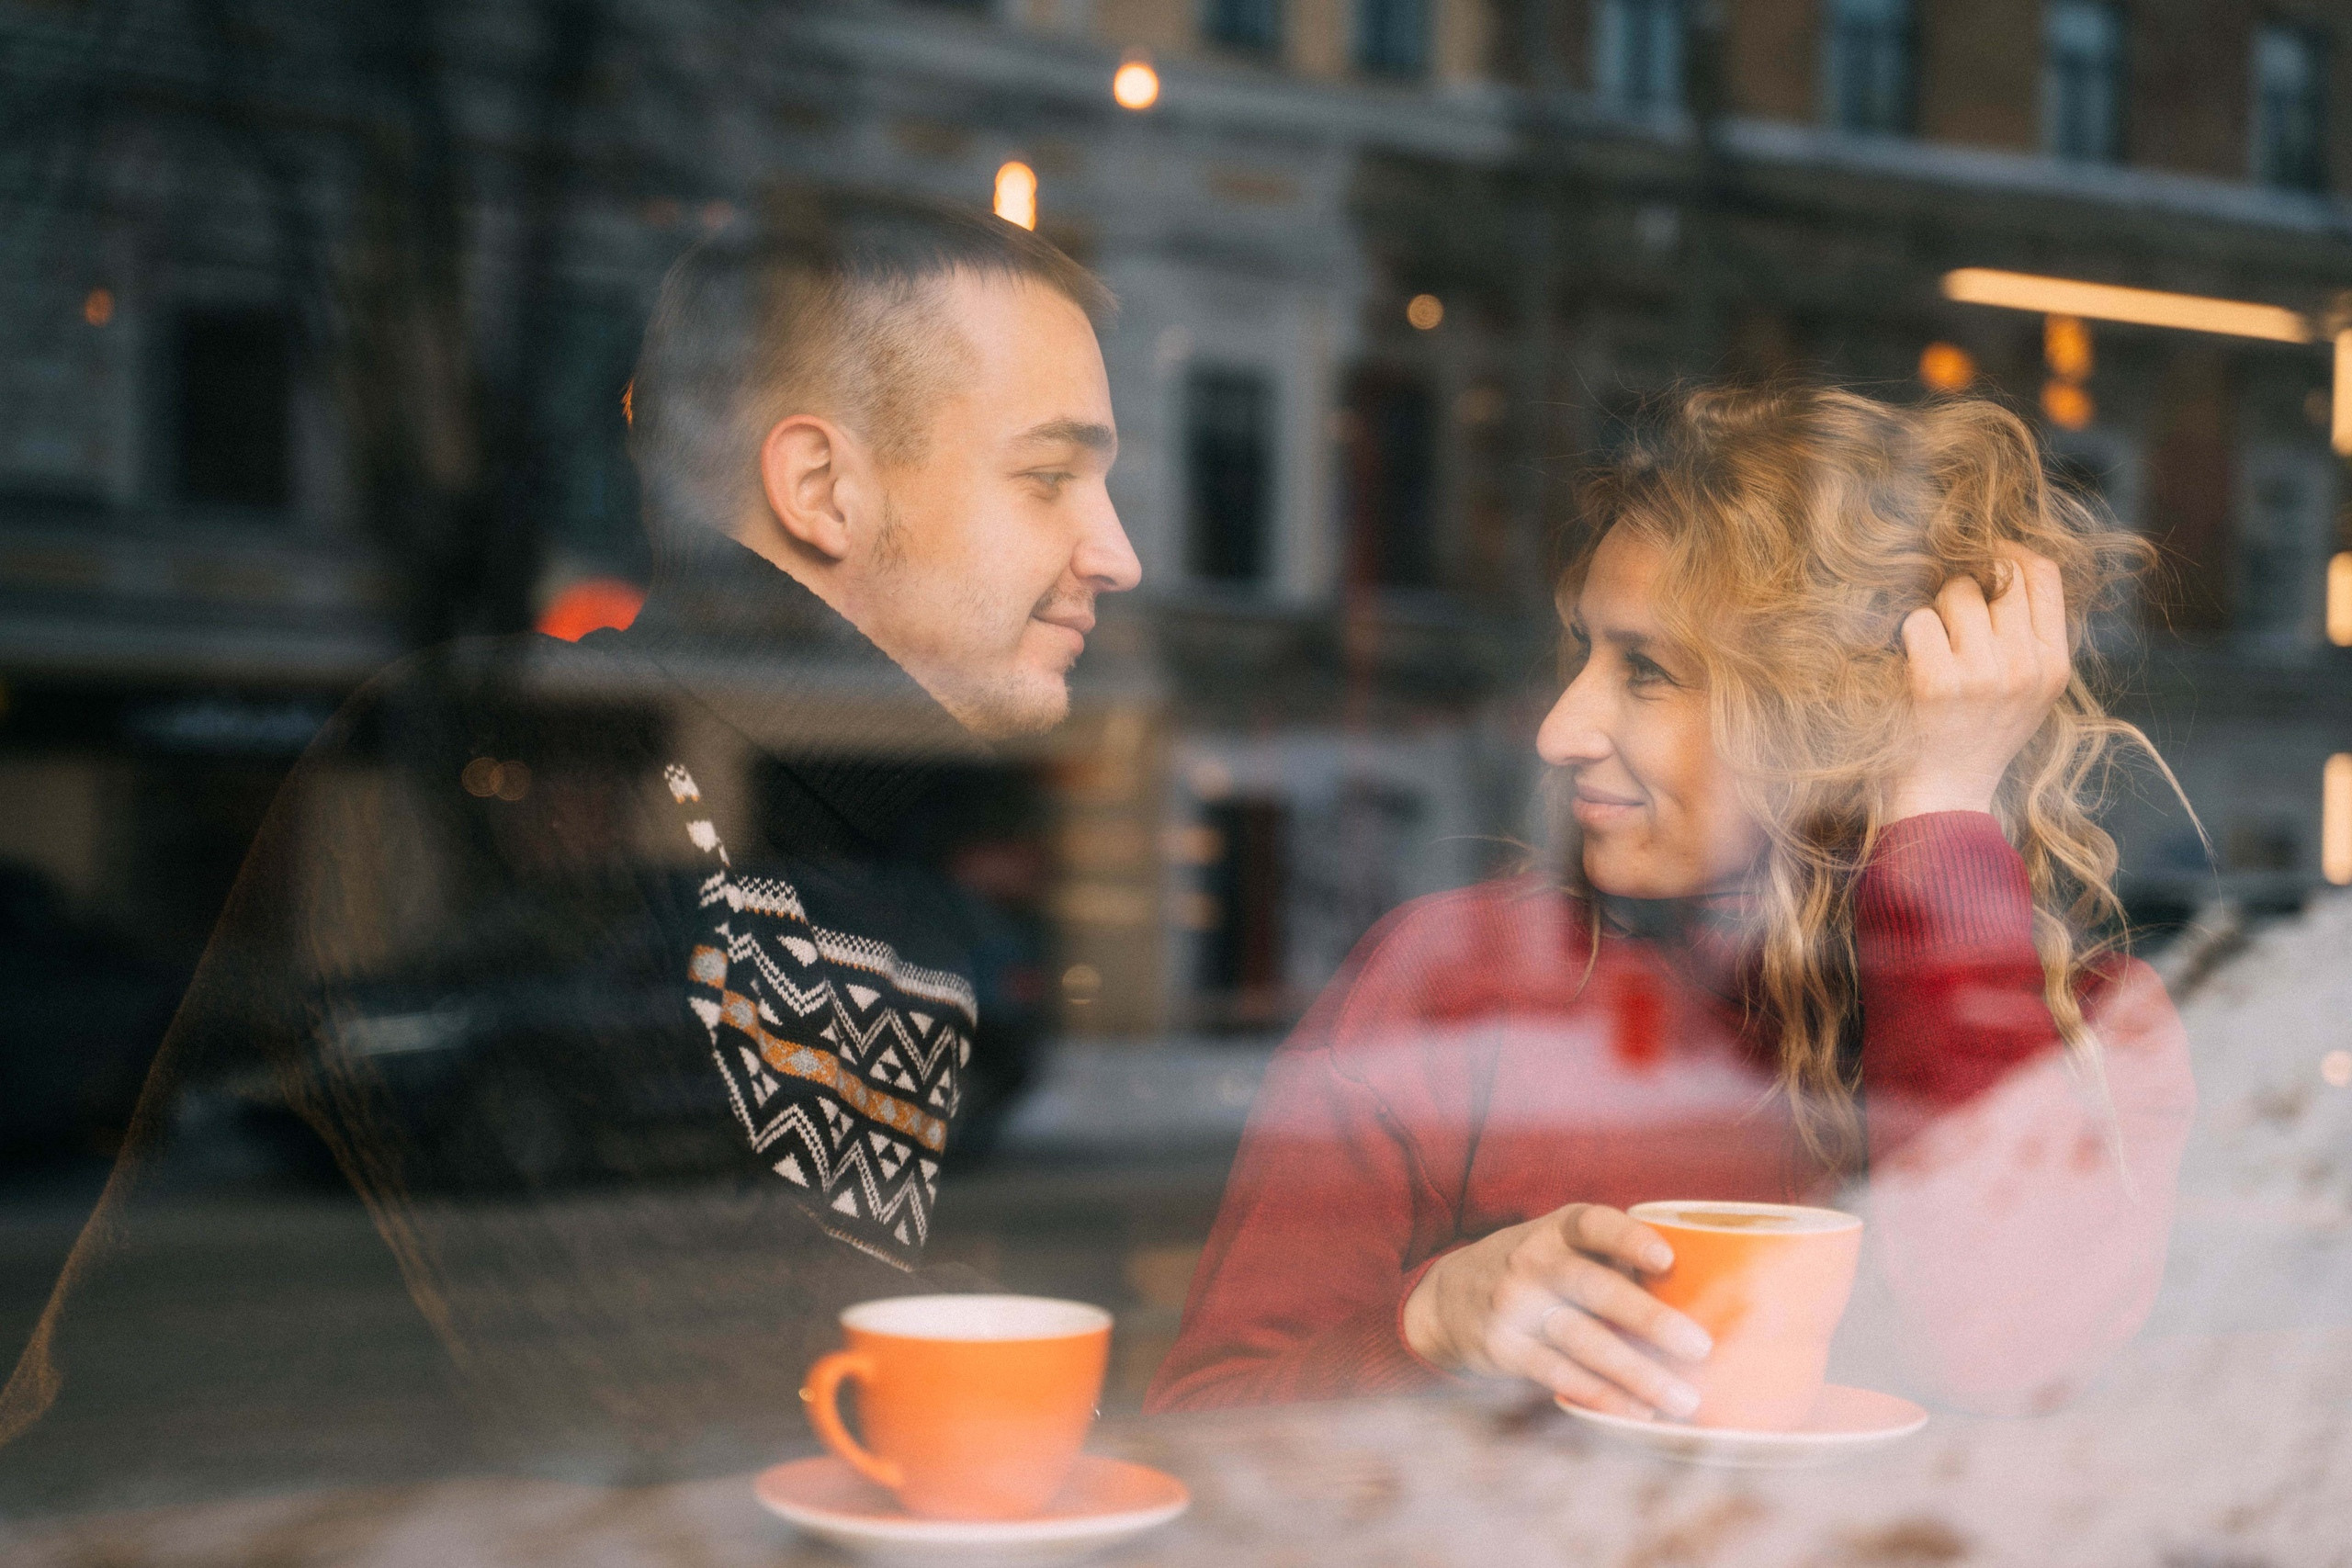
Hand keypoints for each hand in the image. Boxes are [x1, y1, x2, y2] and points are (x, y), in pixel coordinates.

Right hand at [1401, 1202, 1712, 1418]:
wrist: (1448, 1297)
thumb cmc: (1535, 1269)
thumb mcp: (1560, 1245)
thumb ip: (1615, 1259)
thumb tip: (1705, 1291)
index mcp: (1557, 1229)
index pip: (1594, 1225)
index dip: (1629, 1240)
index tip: (1667, 1260)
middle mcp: (1532, 1261)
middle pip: (1594, 1289)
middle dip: (1649, 1319)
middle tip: (1701, 1347)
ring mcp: (1514, 1305)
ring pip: (1583, 1341)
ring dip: (1638, 1374)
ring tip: (1684, 1400)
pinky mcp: (1504, 1347)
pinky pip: (1560, 1375)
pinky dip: (1603, 1396)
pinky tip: (1639, 1412)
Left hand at [1889, 544, 2071, 821]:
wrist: (1945, 796)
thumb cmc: (1980, 733)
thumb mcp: (2029, 689)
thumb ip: (2030, 633)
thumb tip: (2008, 562)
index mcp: (2054, 664)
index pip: (2044, 574)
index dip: (2010, 551)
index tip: (1987, 553)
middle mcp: (2025, 666)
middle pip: (1996, 578)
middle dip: (1967, 587)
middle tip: (1952, 620)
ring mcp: (1982, 675)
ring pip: (1954, 593)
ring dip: (1936, 612)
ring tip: (1936, 651)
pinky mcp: (1937, 683)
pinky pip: (1918, 621)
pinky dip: (1909, 637)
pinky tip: (1914, 667)